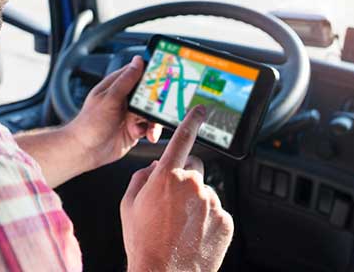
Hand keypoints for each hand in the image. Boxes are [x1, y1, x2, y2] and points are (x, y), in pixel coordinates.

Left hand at [64, 56, 162, 170]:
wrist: (86, 151)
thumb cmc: (90, 123)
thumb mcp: (110, 98)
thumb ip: (126, 81)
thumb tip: (138, 61)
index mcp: (117, 85)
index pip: (139, 72)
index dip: (153, 73)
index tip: (167, 76)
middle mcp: (126, 98)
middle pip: (150, 93)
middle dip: (157, 101)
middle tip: (161, 107)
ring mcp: (130, 114)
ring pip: (152, 111)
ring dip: (153, 120)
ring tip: (149, 128)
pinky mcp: (135, 128)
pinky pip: (150, 126)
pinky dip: (151, 131)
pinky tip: (145, 135)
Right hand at [120, 106, 234, 271]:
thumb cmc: (143, 242)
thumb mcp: (128, 206)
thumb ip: (142, 178)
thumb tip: (155, 168)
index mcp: (166, 177)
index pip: (182, 139)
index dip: (192, 121)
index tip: (201, 110)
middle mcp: (192, 185)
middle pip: (194, 169)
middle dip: (185, 180)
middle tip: (172, 204)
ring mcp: (211, 203)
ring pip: (205, 193)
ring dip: (195, 204)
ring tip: (180, 227)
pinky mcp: (225, 220)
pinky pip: (216, 212)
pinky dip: (207, 221)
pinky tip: (192, 236)